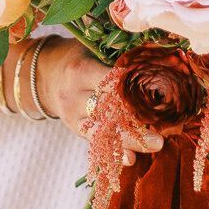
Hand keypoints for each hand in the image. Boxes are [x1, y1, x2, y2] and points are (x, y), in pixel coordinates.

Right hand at [29, 40, 162, 155]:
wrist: (48, 74)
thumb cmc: (80, 57)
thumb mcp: (94, 49)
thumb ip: (118, 59)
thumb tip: (158, 65)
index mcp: (80, 71)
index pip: (110, 83)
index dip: (134, 90)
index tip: (160, 96)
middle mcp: (73, 96)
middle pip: (108, 112)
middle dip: (135, 123)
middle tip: (161, 134)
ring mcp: (72, 116)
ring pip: (103, 132)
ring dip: (131, 141)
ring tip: (155, 145)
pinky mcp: (75, 129)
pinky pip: (96, 142)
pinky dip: (114, 152)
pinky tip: (130, 159)